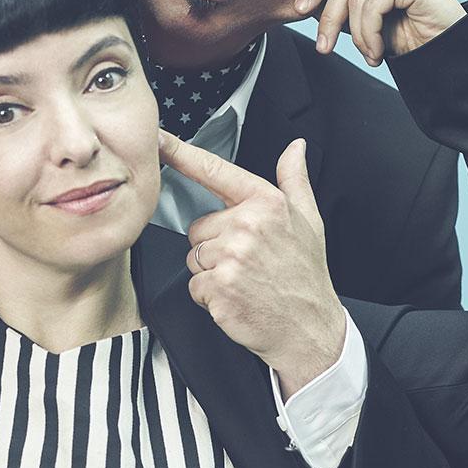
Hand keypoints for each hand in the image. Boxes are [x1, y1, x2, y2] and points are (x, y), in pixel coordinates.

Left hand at [157, 130, 347, 395]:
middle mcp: (247, 225)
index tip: (158, 140)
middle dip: (214, 245)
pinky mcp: (218, 288)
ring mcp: (231, 258)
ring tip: (244, 281)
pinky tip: (236, 298)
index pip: (214, 171)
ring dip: (211, 272)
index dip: (181, 153)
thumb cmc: (306, 274)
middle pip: (198, 227)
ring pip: (194, 257)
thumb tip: (295, 148)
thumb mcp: (309, 220)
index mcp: (266, 203)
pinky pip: (194, 285)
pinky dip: (210, 296)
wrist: (310, 328)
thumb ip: (294, 181)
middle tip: (246, 262)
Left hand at [283, 0, 466, 64]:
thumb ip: (345, 5)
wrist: (446, 50)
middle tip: (324, 47)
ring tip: (368, 54)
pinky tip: (377, 51)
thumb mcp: (368, 17)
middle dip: (329, 19)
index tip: (298, 8)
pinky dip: (368, 34)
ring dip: (357, 35)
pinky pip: (372, 6)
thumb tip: (306, 3)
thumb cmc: (411, 34)